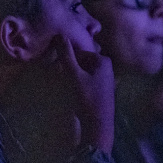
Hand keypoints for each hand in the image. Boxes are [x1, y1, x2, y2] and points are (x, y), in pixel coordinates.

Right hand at [52, 34, 114, 152]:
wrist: (98, 128)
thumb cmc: (87, 99)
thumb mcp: (74, 75)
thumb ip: (66, 55)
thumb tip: (60, 34)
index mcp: (103, 61)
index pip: (79, 52)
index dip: (66, 58)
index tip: (56, 66)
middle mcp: (106, 68)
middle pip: (81, 62)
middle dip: (68, 67)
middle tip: (58, 76)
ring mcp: (104, 81)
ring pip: (81, 73)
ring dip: (70, 77)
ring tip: (63, 86)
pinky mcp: (100, 92)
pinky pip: (85, 82)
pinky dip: (76, 85)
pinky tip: (70, 94)